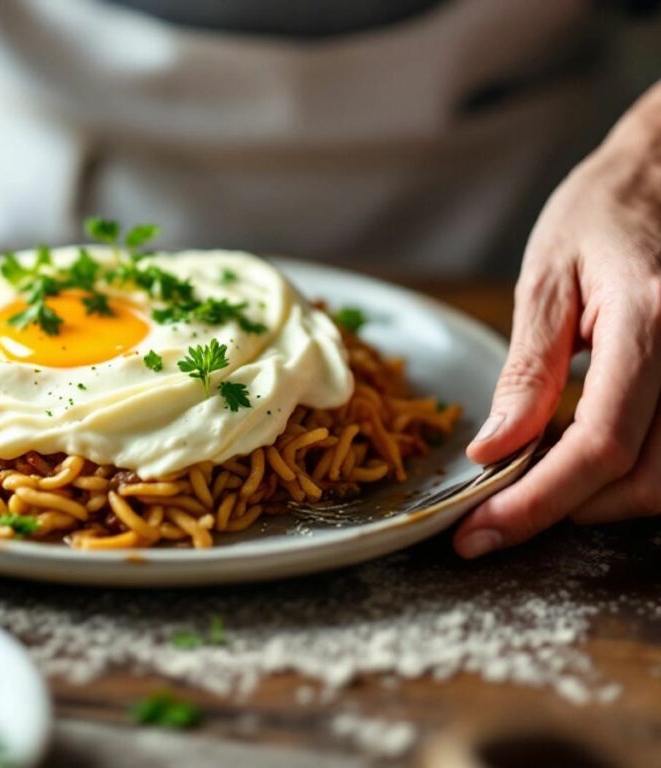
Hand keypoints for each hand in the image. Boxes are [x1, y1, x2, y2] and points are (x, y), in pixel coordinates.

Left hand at [454, 81, 660, 558]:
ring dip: (606, 499)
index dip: (539, 502)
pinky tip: (588, 458)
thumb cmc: (597, 215)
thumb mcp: (543, 284)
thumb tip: (495, 452)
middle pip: (648, 477)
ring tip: (539, 483)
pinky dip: (636, 472)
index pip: (601, 443)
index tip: (481, 533)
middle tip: (500, 511)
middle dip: (569, 509)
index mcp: (650, 320)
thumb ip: (527, 373)